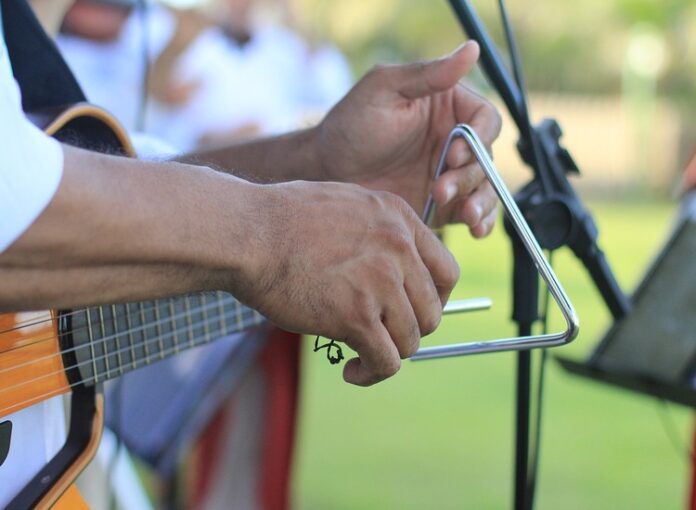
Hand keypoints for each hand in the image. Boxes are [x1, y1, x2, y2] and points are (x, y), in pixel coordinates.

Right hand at [236, 181, 458, 385]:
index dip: (435, 299)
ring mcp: (381, 282)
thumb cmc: (281, 220)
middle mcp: (399, 248)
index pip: (447, 271)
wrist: (247, 233)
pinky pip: (386, 362)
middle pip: (433, 310)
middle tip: (383, 335)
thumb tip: (392, 265)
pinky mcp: (357, 316)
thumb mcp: (345, 205)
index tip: (413, 312)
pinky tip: (352, 371)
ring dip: (389, 354)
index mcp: (399, 218)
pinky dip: (372, 374)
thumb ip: (377, 231)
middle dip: (410, 330)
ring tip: (362, 355)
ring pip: (411, 340)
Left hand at [316, 41, 501, 236]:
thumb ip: (427, 74)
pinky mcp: (443, 203)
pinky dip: (480, 221)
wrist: (327, 171)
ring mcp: (449, 174)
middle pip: (487, 159)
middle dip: (471, 176)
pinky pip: (472, 212)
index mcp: (448, 108)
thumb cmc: (351, 124)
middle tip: (441, 189)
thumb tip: (472, 48)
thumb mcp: (384, 89)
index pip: (485, 120)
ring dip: (482, 202)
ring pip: (485, 188)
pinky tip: (475, 228)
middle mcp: (453, 141)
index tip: (455, 154)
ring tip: (466, 216)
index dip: (479, 139)